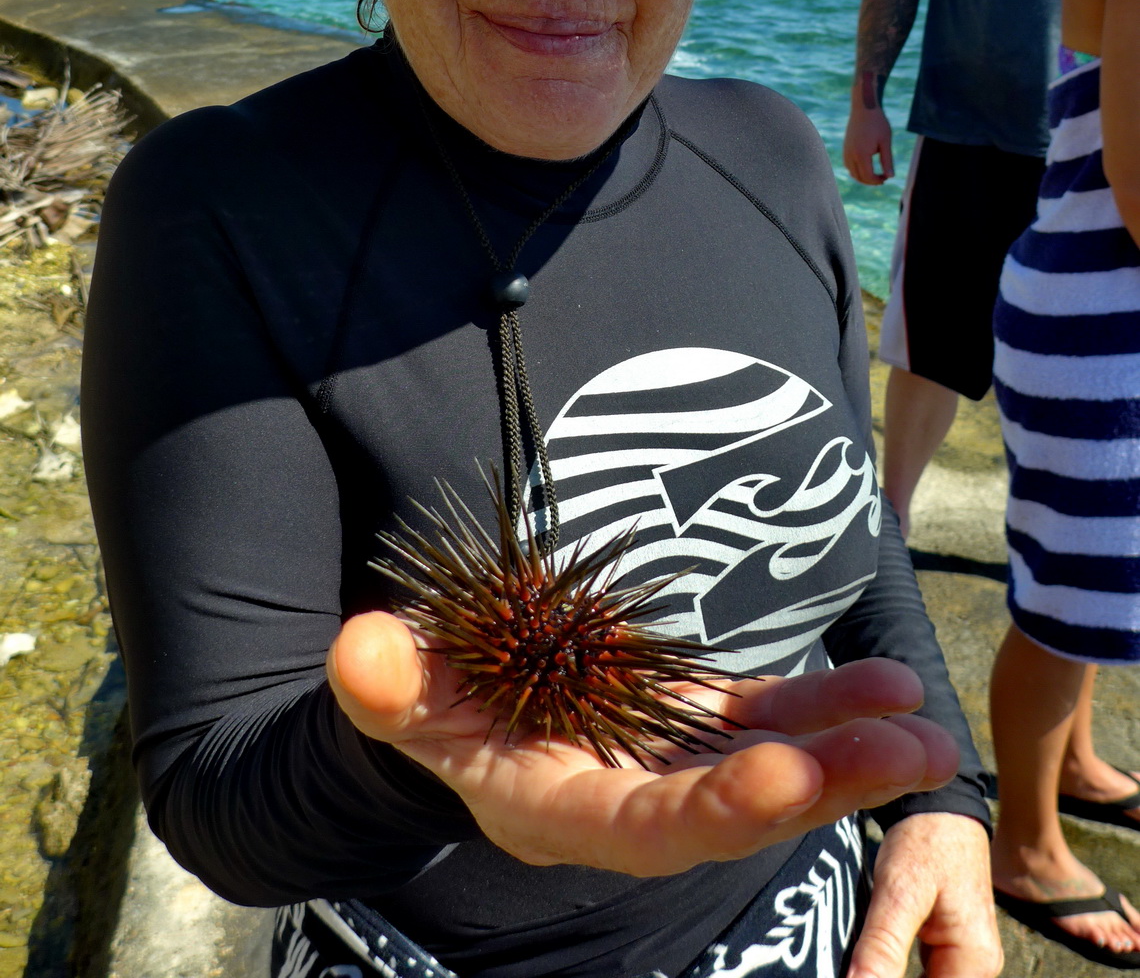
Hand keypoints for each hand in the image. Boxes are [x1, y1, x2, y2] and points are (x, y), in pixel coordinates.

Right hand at [328, 613, 958, 876]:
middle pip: (731, 810)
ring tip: (925, 727)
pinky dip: (824, 708)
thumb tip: (359, 649)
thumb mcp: (392, 690)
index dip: (716, 810)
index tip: (789, 775)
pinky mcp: (685, 723)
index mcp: (554, 811)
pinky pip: (763, 720)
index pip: (644, 830)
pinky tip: (887, 685)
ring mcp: (663, 763)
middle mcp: (624, 803)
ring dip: (846, 753)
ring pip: (764, 767)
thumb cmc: (414, 696)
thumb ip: (381, 682)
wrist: (450, 702)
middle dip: (819, 789)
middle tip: (906, 754)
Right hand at [844, 103, 894, 184]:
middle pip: (859, 177)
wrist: (864, 108)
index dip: (878, 180)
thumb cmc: (877, 123)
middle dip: (871, 181)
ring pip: (852, 172)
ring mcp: (846, 151)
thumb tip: (890, 177)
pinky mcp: (845, 147)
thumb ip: (887, 160)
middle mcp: (851, 154)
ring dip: (862, 177)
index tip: (887, 177)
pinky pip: (848, 165)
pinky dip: (856, 170)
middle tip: (883, 178)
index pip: (868, 176)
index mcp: (862, 154)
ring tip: (875, 174)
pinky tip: (866, 166)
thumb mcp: (886, 142)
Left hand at [849, 813, 1001, 977]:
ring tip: (863, 956)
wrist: (940, 805)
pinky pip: (923, 970)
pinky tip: (872, 956)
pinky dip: (896, 966)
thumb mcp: (899, 891)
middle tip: (857, 962)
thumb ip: (883, 946)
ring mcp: (965, 956)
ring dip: (891, 974)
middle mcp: (977, 965)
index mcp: (975, 960)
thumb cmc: (926, 840)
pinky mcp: (949, 944)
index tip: (859, 974)